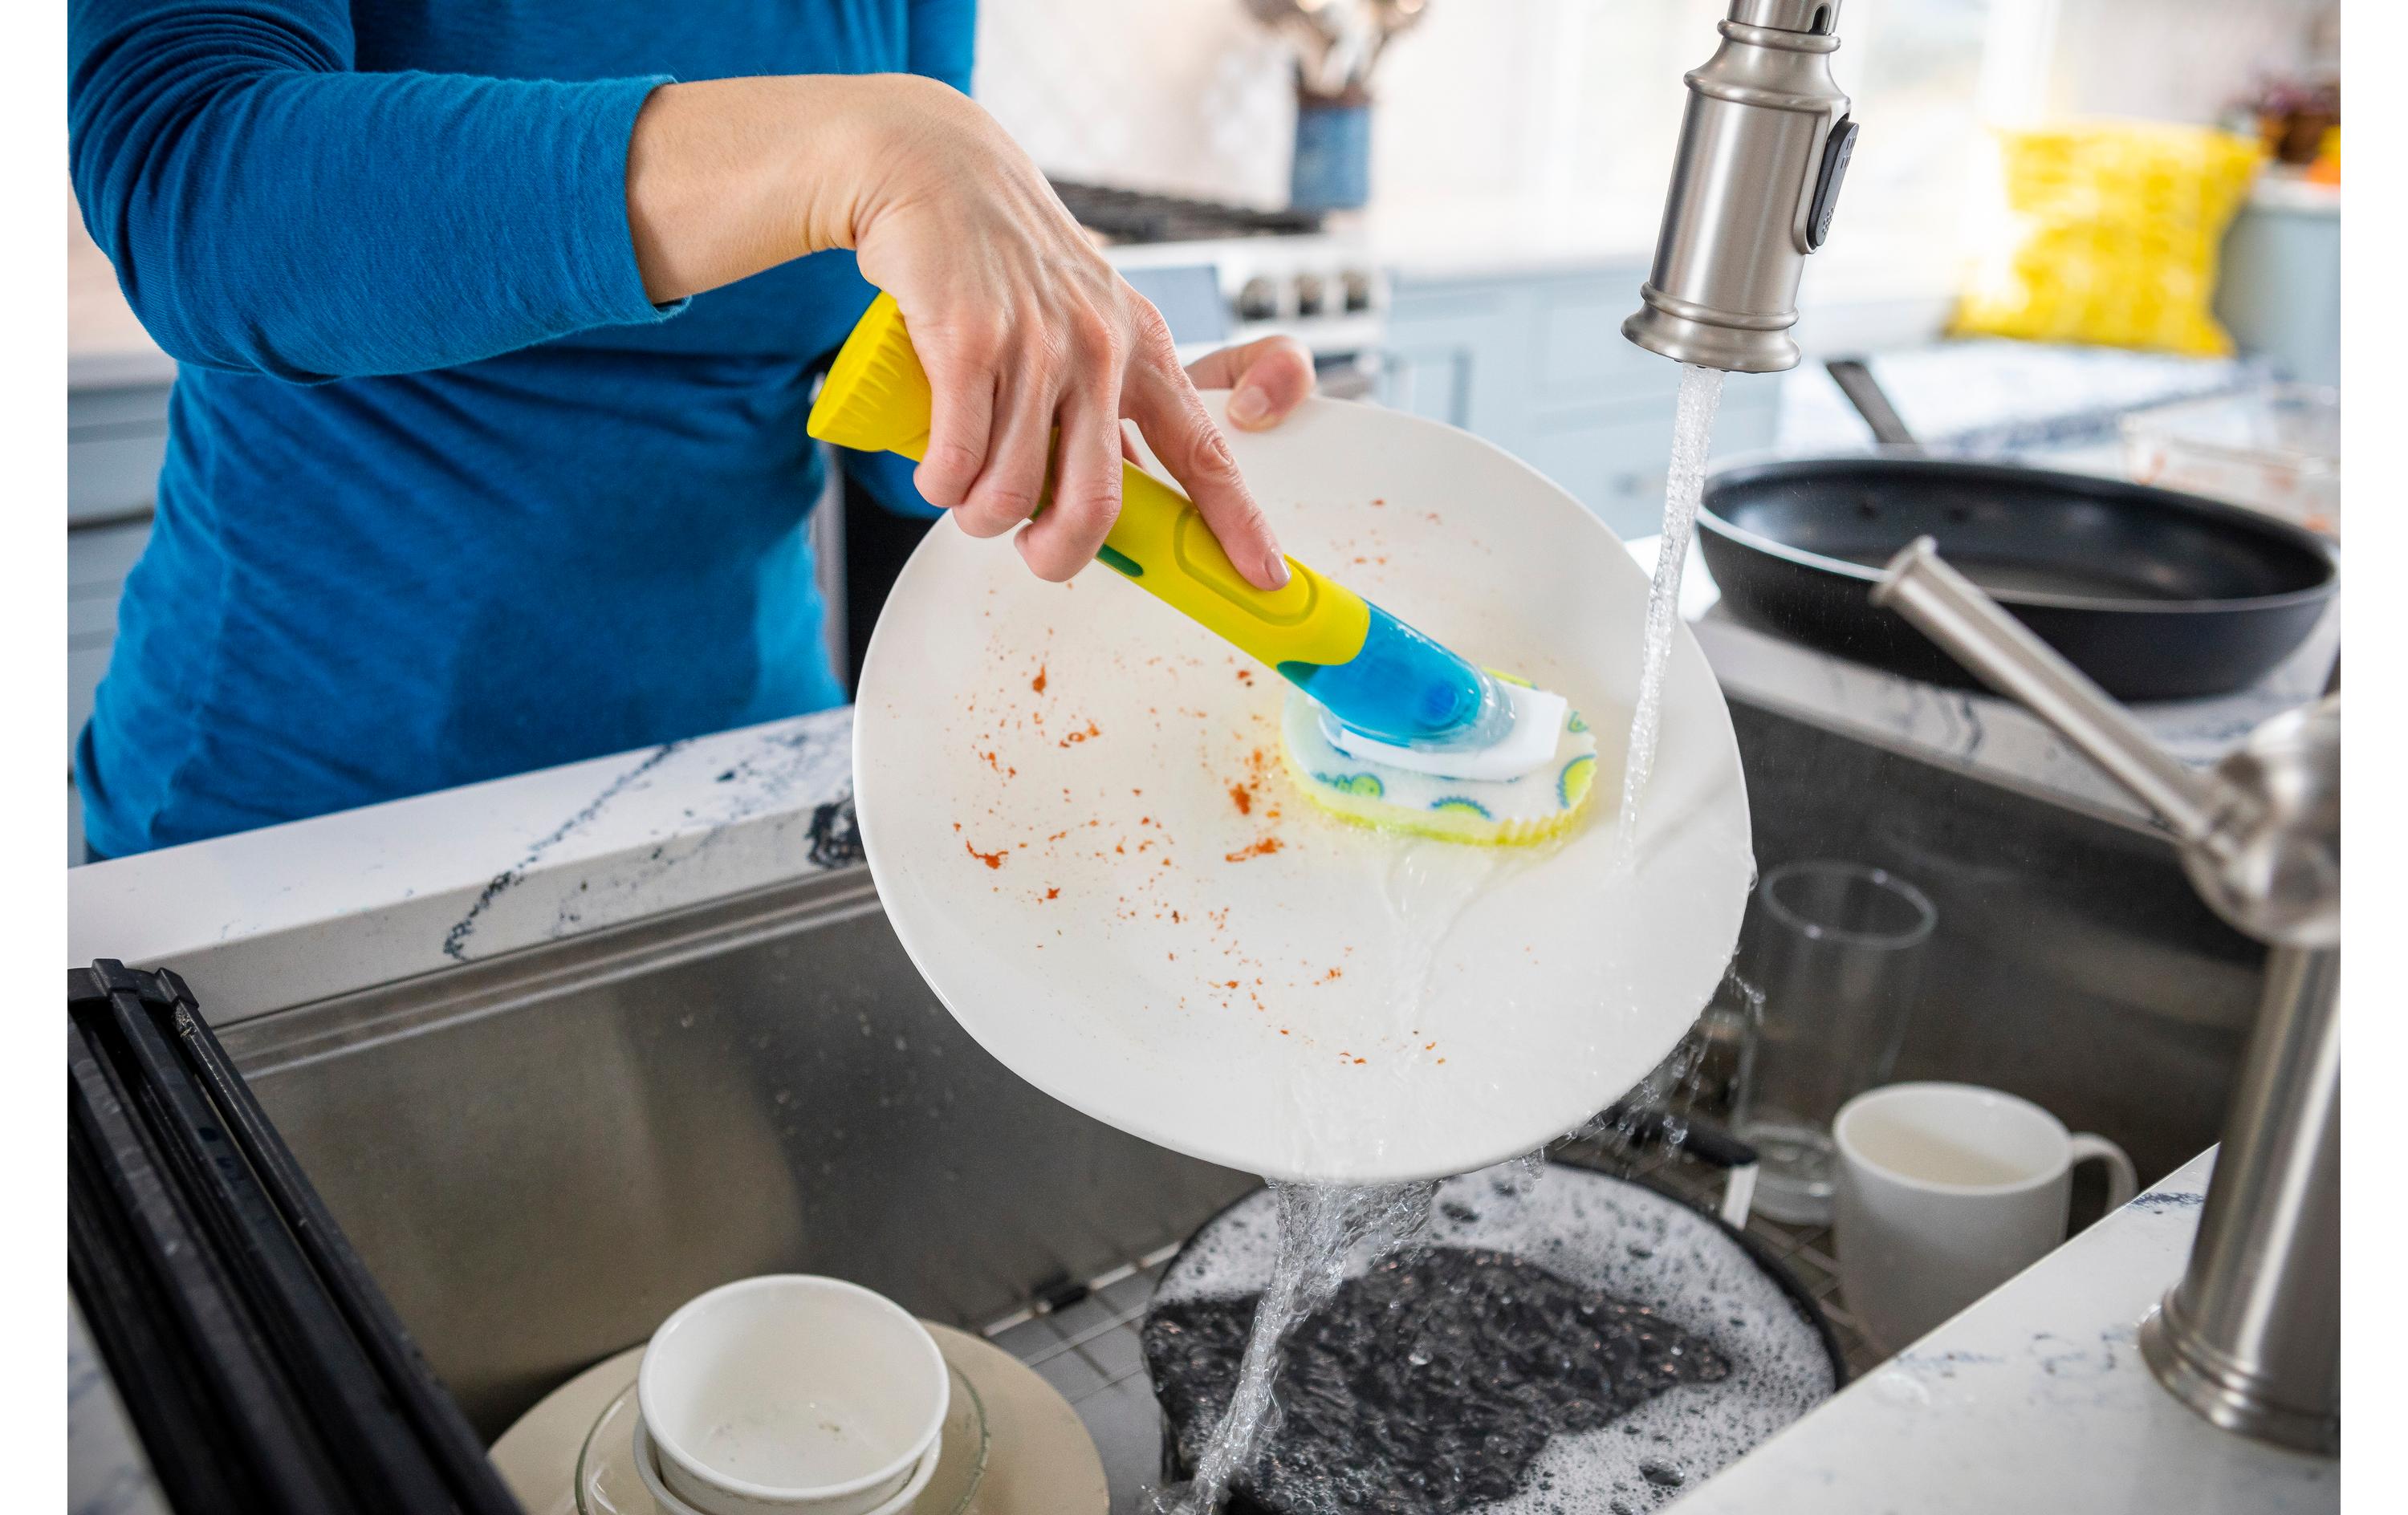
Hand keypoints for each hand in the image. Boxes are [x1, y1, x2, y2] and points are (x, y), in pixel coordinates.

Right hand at [625, 76, 1292, 588]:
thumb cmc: (1010, 263)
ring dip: (980, 516)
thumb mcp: (1089, 320)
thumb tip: (1114, 497)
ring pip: (1013, 493)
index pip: (1206, 452)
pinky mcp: (968, 340)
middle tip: (1034, 552)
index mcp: (1144, 351)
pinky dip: (939, 484)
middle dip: (1057, 555)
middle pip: (1097, 505)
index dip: (1238, 523)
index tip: (1264, 577)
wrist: (939, 173)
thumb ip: (1110, 404)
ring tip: (966, 492)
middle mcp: (1101, 349)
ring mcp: (1036, 343)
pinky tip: (936, 470)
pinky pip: (957, 459)